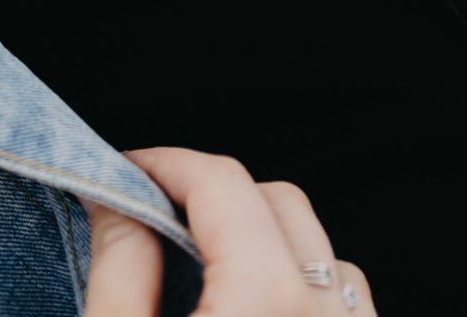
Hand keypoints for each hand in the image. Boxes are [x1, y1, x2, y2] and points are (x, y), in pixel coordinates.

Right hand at [83, 146, 374, 315]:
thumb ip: (121, 268)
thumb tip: (120, 200)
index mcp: (263, 303)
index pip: (221, 183)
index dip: (167, 164)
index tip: (127, 173)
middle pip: (280, 204)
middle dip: (217, 196)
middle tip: (156, 219)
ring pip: (323, 255)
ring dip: (268, 245)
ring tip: (206, 276)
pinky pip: (347, 307)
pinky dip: (304, 292)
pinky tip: (255, 316)